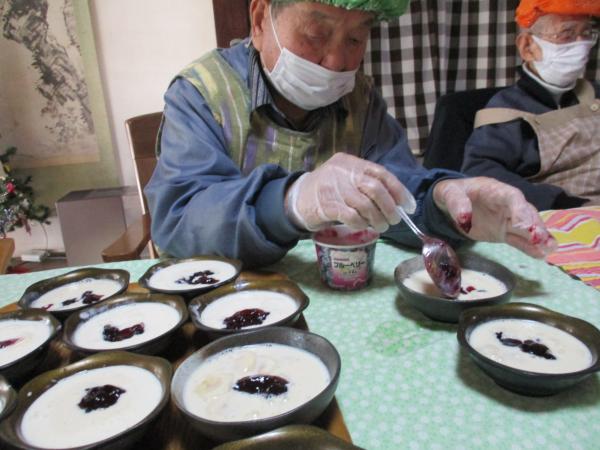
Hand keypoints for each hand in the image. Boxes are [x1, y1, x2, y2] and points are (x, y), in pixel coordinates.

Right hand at [285, 153, 415, 231]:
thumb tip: (397, 201)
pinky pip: (351, 216)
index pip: (381, 173)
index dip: (398, 190)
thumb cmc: (328, 190)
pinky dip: (362, 223)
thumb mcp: (346, 178)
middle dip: (389, 208)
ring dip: (377, 219)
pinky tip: (363, 226)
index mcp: (351, 162)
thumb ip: (367, 184)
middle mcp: (342, 171)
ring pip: (365, 205)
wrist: (297, 197)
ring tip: (381, 226)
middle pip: (375, 189)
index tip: (408, 206)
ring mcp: (333, 187)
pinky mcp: (325, 205)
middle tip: (394, 220)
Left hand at [433, 177, 556, 257]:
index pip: (512, 198)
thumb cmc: (452, 192)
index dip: (520, 210)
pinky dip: (530, 247)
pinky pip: (519, 240)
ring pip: (527, 228)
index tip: (524, 225)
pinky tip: (542, 255)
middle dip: (534, 226)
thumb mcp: (448, 192)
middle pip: (525, 213)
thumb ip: (456, 202)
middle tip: (541, 240)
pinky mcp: (505, 232)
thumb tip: (463, 218)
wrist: (451, 201)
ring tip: (549, 249)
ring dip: (539, 238)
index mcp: (495, 190)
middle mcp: (507, 204)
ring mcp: (508, 219)